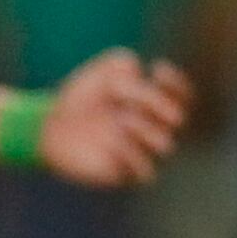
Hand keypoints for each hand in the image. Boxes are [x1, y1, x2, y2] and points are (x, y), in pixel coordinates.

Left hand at [36, 50, 194, 186]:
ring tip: (120, 120)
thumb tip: (140, 72)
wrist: (51, 126)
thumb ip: (123, 63)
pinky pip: (145, 172)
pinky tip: (110, 141)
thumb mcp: (101, 71)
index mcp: (154, 105)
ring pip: (165, 144)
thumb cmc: (82, 97)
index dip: (177, 83)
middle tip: (129, 97)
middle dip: (156, 103)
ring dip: (144, 128)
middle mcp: (153, 129)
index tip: (156, 69)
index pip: (184, 97)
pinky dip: (129, 153)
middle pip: (177, 118)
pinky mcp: (125, 174)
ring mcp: (141, 152)